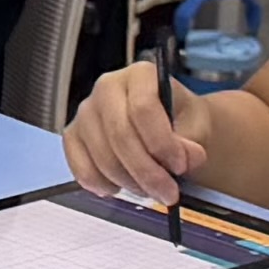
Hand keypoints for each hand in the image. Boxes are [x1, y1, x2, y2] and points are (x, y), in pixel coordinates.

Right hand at [63, 58, 207, 205]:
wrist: (170, 126)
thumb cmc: (181, 122)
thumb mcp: (196, 127)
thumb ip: (191, 142)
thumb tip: (186, 157)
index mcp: (140, 74)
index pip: (143, 108)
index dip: (162, 143)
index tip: (180, 167)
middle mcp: (106, 87)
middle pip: (120, 135)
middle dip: (147, 172)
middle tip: (169, 194)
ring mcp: (85, 111)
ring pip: (102, 156)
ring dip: (130, 183)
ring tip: (151, 191)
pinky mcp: (73, 135)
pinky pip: (81, 167)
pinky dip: (103, 185)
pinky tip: (122, 188)